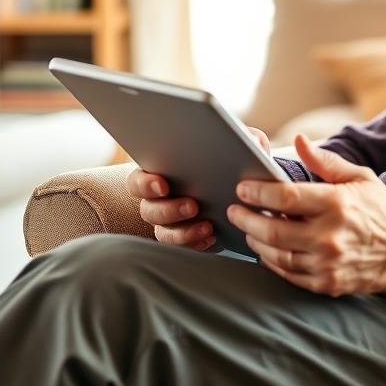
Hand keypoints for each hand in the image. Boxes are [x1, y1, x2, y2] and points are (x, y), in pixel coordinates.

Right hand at [126, 125, 272, 250]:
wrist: (246, 190)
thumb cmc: (234, 160)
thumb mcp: (241, 145)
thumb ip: (242, 138)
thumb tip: (247, 138)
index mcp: (161, 173)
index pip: (138, 180)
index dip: (146, 183)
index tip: (163, 184)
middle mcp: (158, 200)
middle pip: (149, 209)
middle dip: (168, 209)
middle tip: (193, 206)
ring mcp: (170, 222)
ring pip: (164, 232)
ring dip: (183, 231)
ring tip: (207, 225)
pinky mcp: (185, 239)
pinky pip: (184, 247)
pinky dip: (197, 243)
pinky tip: (212, 236)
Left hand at [227, 134, 385, 296]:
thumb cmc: (381, 210)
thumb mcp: (359, 177)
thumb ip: (324, 161)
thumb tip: (298, 140)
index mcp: (337, 204)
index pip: (285, 198)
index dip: (257, 193)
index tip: (243, 188)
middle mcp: (330, 236)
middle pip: (273, 231)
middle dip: (246, 219)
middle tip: (234, 210)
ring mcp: (327, 263)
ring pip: (276, 255)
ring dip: (256, 241)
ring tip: (249, 229)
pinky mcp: (327, 283)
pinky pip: (289, 274)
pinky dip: (273, 262)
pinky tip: (267, 250)